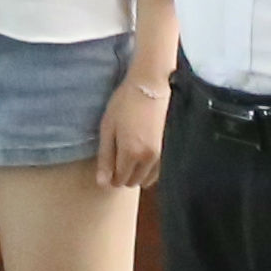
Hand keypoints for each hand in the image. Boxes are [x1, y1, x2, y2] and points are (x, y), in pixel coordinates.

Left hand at [94, 70, 169, 190]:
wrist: (150, 86)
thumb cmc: (124, 104)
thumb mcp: (108, 128)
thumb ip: (105, 158)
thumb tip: (102, 184)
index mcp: (131, 153)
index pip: (118, 181)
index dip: (110, 175)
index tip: (107, 162)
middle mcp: (148, 159)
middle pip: (132, 182)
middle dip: (122, 175)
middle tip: (116, 155)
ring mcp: (161, 155)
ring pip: (145, 179)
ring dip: (136, 173)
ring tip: (129, 153)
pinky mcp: (168, 150)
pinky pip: (157, 172)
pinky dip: (147, 169)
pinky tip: (141, 153)